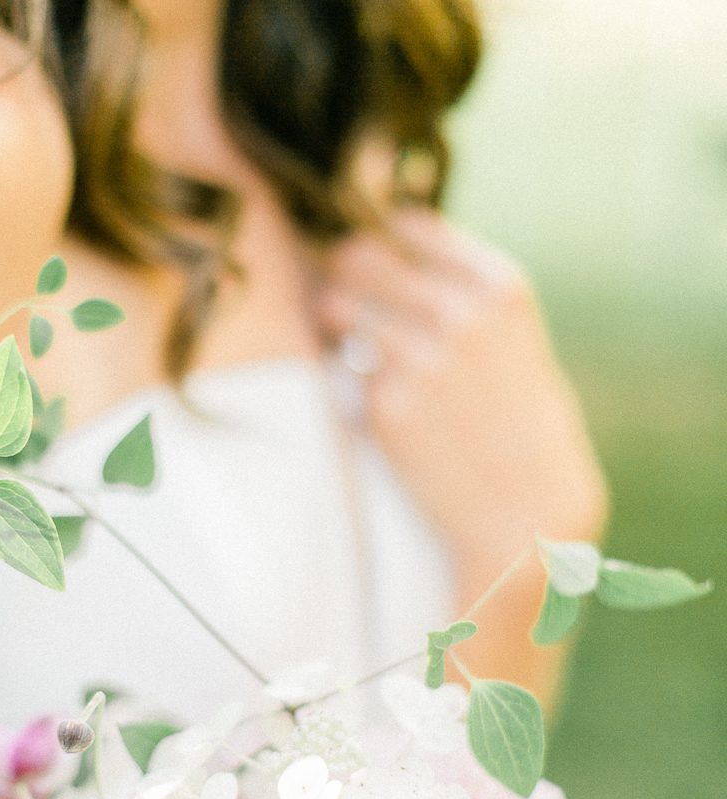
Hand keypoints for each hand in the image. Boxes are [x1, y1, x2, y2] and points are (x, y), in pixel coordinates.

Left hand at [315, 207, 607, 582]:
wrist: (529, 514)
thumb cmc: (524, 431)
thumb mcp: (516, 345)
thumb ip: (464, 299)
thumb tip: (393, 258)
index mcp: (499, 287)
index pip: (410, 224)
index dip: (381, 237)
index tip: (372, 255)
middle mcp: (459, 314)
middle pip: (360, 255)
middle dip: (341, 271)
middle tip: (338, 292)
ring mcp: (419, 360)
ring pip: (336, 306)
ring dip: (330, 317)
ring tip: (339, 335)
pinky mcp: (386, 407)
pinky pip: (346, 372)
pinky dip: (347, 378)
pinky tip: (375, 399)